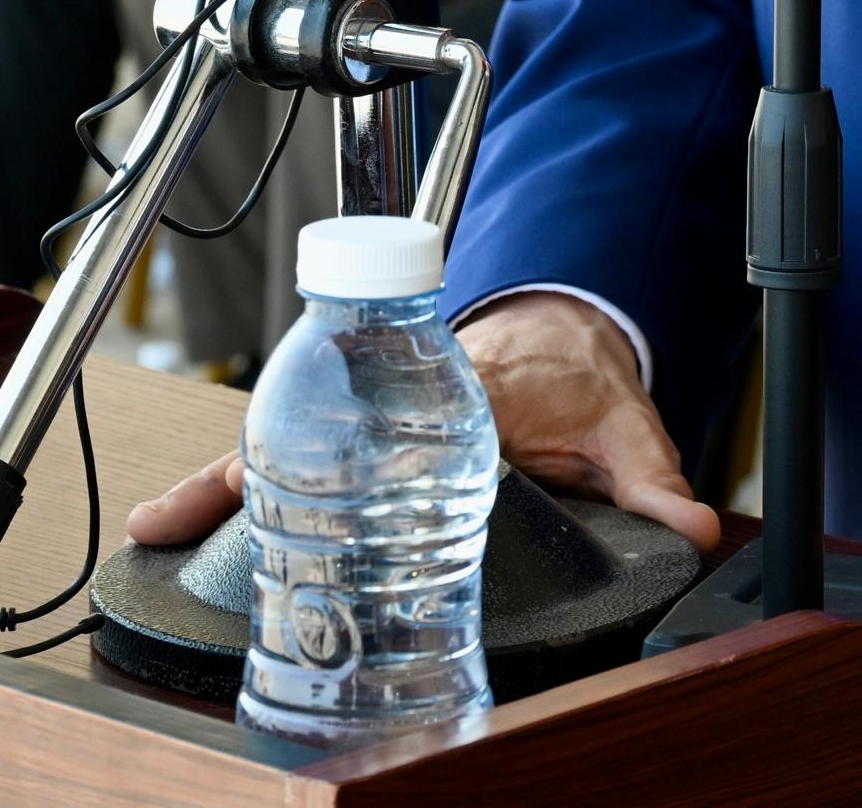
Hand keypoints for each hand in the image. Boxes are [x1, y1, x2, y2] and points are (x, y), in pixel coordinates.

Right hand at [128, 291, 721, 555]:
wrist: (562, 331)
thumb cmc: (582, 382)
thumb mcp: (629, 430)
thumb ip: (657, 483)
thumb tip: (698, 530)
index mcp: (468, 388)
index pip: (405, 413)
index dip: (354, 446)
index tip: (322, 478)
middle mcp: (405, 390)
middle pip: (315, 421)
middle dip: (244, 464)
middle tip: (178, 513)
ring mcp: (373, 402)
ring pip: (286, 429)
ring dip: (224, 475)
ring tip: (162, 524)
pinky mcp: (356, 419)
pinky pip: (289, 443)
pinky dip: (236, 477)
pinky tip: (188, 522)